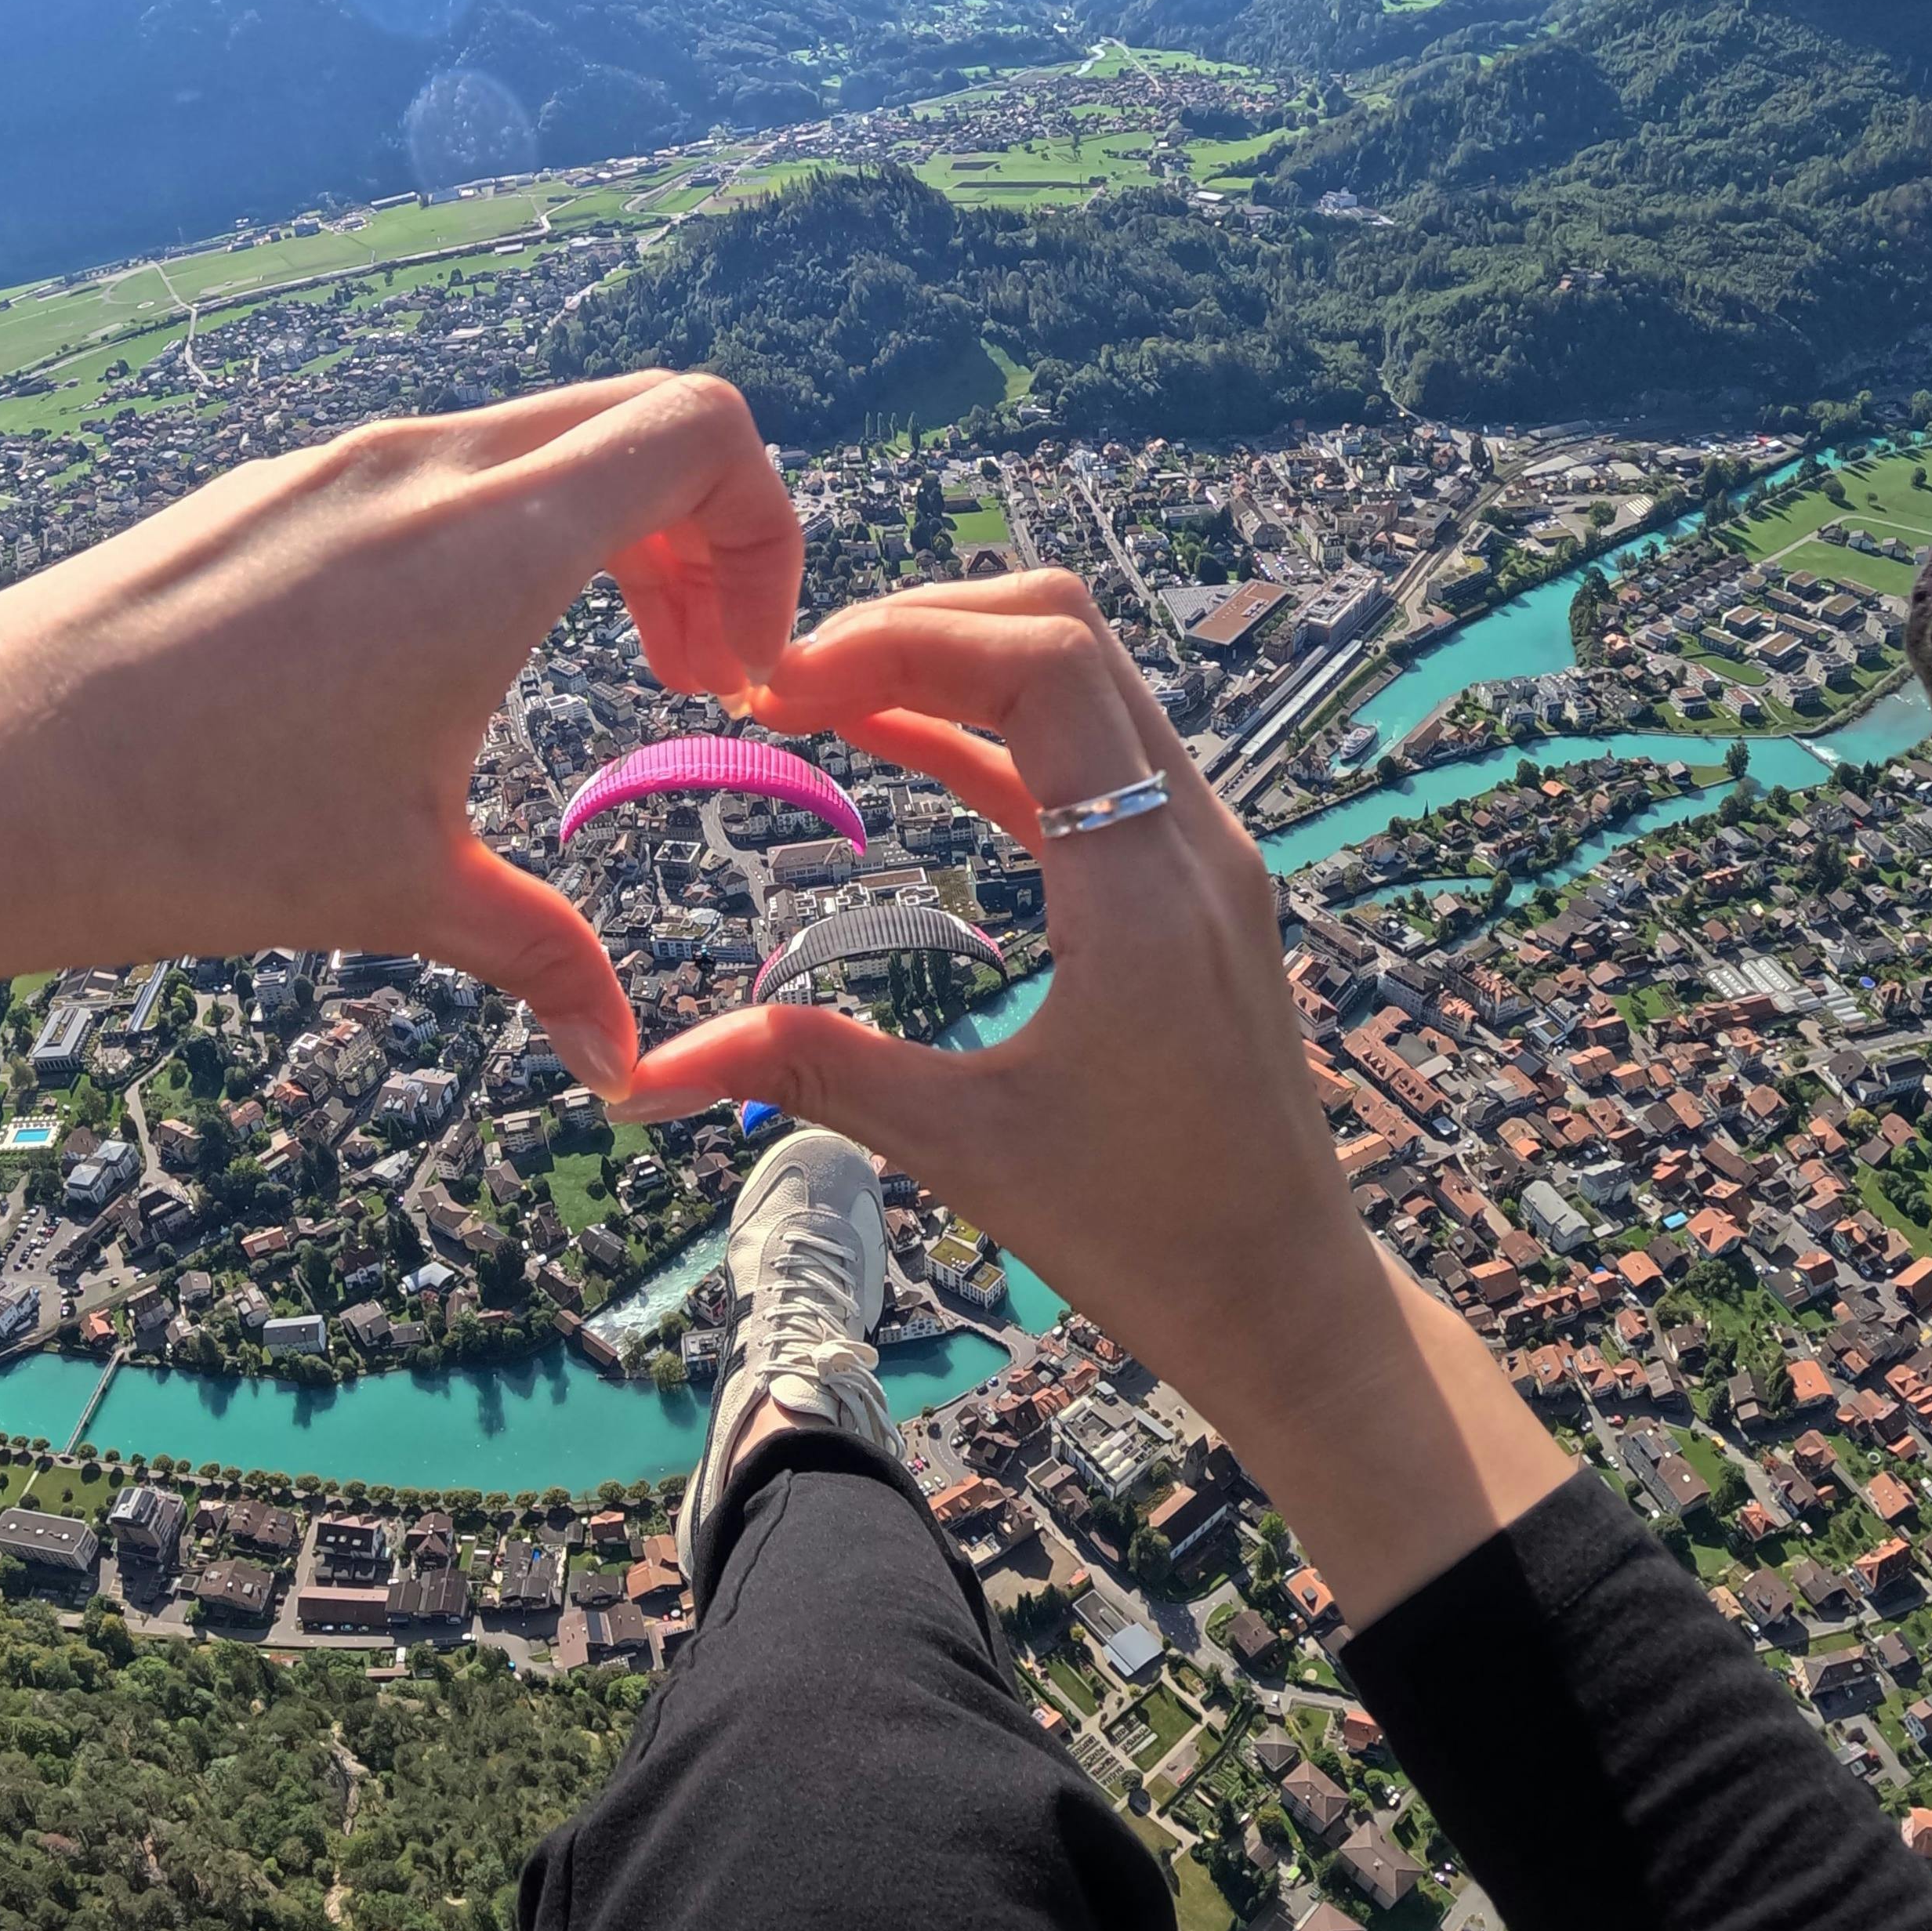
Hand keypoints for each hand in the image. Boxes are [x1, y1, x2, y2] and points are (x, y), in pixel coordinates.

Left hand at [0, 371, 800, 1096]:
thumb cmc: (188, 830)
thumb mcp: (400, 894)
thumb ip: (546, 961)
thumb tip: (626, 1070)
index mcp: (491, 542)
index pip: (704, 429)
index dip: (766, 536)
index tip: (733, 676)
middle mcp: (420, 467)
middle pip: (633, 421)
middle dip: (699, 538)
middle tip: (686, 674)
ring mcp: (328, 467)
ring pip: (522, 445)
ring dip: (591, 540)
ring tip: (571, 672)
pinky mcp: (256, 494)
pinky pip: (420, 476)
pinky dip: (484, 543)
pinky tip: (432, 668)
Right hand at [605, 571, 1570, 1620]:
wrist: (1289, 1304)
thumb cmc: (1147, 1237)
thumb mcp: (963, 1149)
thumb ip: (810, 1074)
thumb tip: (642, 1074)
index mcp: (1146, 888)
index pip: (1042, 667)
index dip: (904, 641)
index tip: (788, 688)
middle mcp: (1194, 842)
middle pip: (1067, 636)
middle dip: (922, 626)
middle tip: (794, 677)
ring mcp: (1204, 857)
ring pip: (1086, 684)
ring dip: (958, 665)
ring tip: (825, 695)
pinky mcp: (1192, 889)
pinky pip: (1091, 761)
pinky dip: (992, 732)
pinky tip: (897, 745)